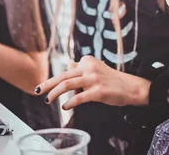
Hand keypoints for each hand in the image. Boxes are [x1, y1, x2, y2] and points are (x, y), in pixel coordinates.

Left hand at [35, 56, 149, 110]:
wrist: (131, 87)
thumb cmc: (112, 80)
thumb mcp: (96, 69)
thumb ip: (82, 68)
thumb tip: (69, 65)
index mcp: (87, 61)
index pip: (68, 70)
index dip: (58, 81)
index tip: (49, 88)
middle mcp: (89, 67)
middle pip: (63, 75)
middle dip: (47, 84)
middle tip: (37, 90)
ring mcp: (94, 79)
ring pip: (67, 84)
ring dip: (54, 93)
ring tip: (47, 100)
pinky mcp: (98, 91)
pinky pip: (80, 97)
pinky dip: (70, 103)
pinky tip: (65, 107)